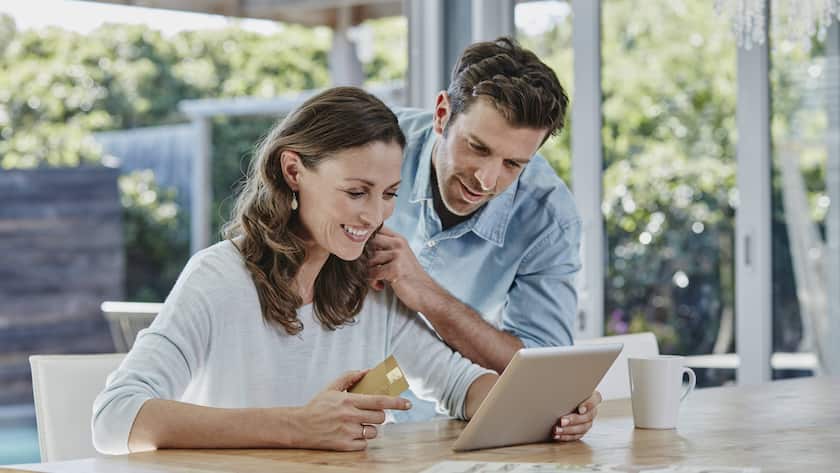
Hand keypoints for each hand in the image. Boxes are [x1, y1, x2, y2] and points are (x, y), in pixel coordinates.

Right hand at [288, 370, 411, 450]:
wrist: (299, 427)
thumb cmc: (317, 406)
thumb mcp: (332, 388)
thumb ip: (350, 377)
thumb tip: (367, 371)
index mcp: (348, 401)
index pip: (379, 401)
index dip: (396, 402)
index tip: (408, 404)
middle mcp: (350, 416)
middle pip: (380, 417)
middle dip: (379, 415)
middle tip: (369, 413)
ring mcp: (347, 432)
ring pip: (373, 431)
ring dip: (369, 428)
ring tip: (356, 424)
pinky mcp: (344, 446)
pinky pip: (364, 444)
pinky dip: (360, 440)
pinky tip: (350, 434)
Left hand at [367, 227, 437, 311]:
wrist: (425, 292)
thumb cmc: (409, 276)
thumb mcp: (400, 256)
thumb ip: (384, 248)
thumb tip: (360, 247)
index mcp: (398, 239)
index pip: (376, 229)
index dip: (364, 239)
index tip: (362, 252)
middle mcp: (398, 244)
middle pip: (368, 242)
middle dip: (362, 257)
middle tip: (367, 269)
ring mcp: (397, 255)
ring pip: (369, 259)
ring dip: (368, 272)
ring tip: (377, 280)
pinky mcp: (395, 269)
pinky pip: (372, 273)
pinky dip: (373, 282)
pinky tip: (381, 285)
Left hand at [551, 390, 601, 441]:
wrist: (565, 400)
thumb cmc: (568, 390)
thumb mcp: (570, 386)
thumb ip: (569, 385)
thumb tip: (558, 379)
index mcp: (593, 397)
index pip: (595, 400)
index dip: (588, 405)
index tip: (580, 409)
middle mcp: (592, 410)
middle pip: (587, 417)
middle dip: (574, 420)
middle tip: (562, 420)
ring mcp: (588, 422)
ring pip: (582, 428)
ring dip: (568, 430)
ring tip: (557, 429)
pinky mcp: (582, 430)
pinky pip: (576, 436)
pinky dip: (566, 436)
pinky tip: (557, 435)